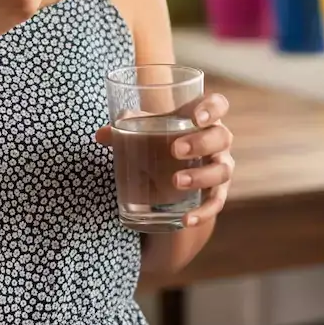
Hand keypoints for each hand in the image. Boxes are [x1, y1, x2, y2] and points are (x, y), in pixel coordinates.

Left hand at [96, 92, 233, 227]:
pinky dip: (203, 213)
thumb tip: (101, 135)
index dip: (212, 108)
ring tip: (175, 181)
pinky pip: (215, 203)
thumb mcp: (148, 128)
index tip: (196, 118)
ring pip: (221, 171)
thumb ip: (127, 126)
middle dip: (200, 143)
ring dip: (200, 177)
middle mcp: (218, 140)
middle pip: (221, 137)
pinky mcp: (217, 192)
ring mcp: (220, 166)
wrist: (175, 166)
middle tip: (175, 149)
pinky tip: (186, 220)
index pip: (218, 104)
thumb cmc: (162, 137)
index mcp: (203, 117)